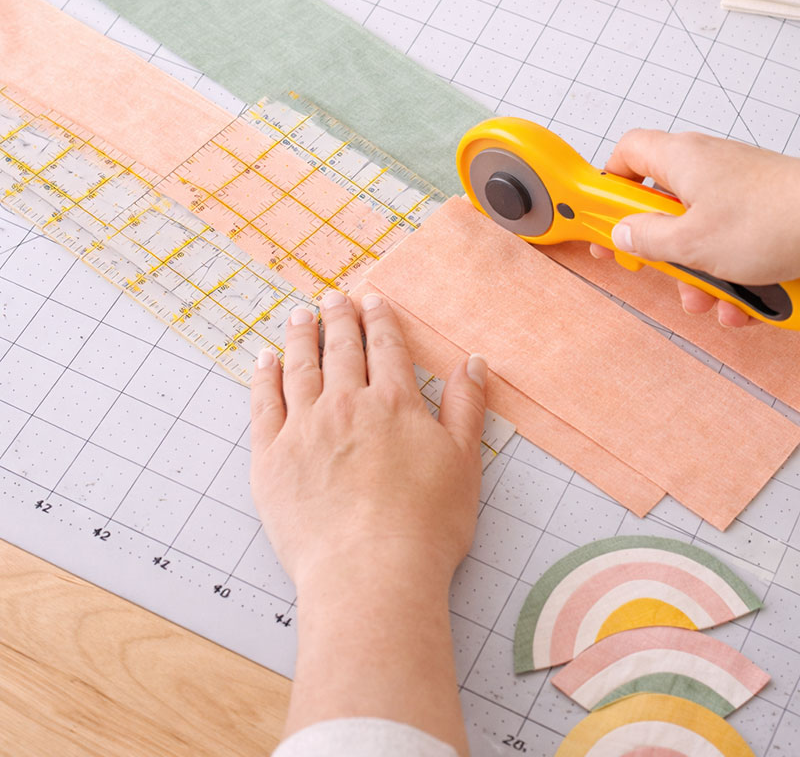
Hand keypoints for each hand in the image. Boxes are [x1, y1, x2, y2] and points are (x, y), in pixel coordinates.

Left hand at [250, 289, 485, 588]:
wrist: (370, 572)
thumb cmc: (425, 526)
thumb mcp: (463, 462)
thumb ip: (466, 407)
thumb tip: (471, 362)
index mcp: (393, 403)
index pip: (384, 347)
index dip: (378, 320)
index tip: (371, 301)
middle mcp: (346, 404)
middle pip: (340, 349)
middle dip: (338, 318)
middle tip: (333, 298)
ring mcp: (304, 428)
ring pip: (299, 367)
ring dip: (300, 336)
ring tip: (299, 316)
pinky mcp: (271, 457)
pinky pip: (263, 404)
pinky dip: (264, 376)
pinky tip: (265, 360)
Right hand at [590, 129, 799, 326]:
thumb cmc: (775, 218)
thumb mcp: (691, 242)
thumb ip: (648, 239)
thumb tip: (626, 234)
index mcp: (681, 158)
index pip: (625, 155)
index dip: (605, 187)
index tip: (597, 221)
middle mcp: (709, 166)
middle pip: (664, 204)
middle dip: (663, 249)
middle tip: (658, 268)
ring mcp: (740, 189)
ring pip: (702, 233)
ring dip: (701, 273)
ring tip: (712, 297)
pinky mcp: (767, 213)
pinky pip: (736, 245)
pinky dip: (736, 275)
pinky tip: (745, 301)